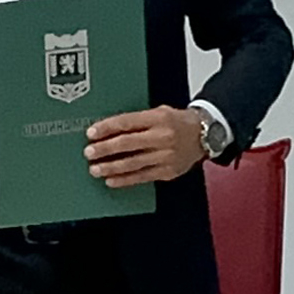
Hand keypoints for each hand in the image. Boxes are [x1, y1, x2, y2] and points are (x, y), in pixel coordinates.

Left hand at [84, 106, 206, 187]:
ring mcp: (166, 155)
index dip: (107, 128)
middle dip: (105, 149)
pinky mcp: (168, 171)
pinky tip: (111, 180)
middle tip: (89, 153)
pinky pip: (142, 177)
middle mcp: (162, 136)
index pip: (127, 122)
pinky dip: (124, 180)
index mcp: (158, 118)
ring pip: (132, 163)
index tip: (91, 133)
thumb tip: (107, 130)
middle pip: (127, 143)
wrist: (204, 134)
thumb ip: (136, 120)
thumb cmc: (176, 122)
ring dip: (110, 167)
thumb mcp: (158, 113)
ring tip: (95, 169)